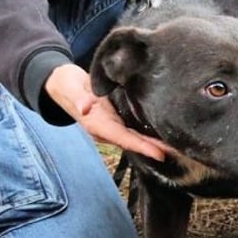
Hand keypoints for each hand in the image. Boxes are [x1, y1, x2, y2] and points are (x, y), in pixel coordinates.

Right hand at [44, 63, 168, 160]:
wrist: (60, 84)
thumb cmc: (66, 84)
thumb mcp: (70, 87)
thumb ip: (78, 98)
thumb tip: (85, 108)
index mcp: (97, 124)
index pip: (123, 138)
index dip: (142, 146)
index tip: (160, 153)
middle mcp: (106, 130)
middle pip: (133, 142)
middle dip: (154, 148)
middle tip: (177, 151)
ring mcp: (111, 126)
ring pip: (135, 138)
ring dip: (153, 144)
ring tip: (175, 146)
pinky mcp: (115, 120)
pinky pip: (133, 131)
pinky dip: (147, 135)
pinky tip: (162, 135)